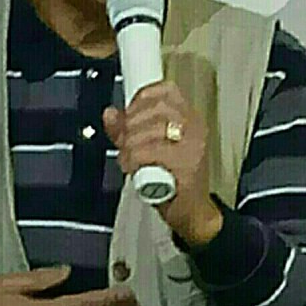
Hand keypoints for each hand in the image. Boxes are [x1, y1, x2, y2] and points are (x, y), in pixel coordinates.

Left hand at [102, 80, 222, 246]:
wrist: (193, 214)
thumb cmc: (174, 180)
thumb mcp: (149, 148)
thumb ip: (128, 130)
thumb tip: (110, 114)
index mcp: (190, 119)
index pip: (166, 91)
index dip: (141, 100)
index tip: (130, 115)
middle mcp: (195, 129)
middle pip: (154, 109)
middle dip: (130, 125)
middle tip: (125, 142)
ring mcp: (192, 147)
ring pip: (147, 131)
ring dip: (129, 145)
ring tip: (128, 159)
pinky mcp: (185, 166)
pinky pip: (147, 153)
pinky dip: (133, 160)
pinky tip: (132, 168)